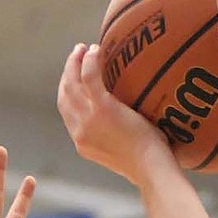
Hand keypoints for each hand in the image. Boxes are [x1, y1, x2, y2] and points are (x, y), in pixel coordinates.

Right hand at [57, 42, 173, 183]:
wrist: (152, 169)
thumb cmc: (148, 163)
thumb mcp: (124, 151)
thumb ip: (115, 136)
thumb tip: (126, 120)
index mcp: (82, 143)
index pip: (67, 111)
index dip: (68, 88)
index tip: (75, 74)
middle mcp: (80, 132)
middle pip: (65, 94)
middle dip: (68, 71)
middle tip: (78, 54)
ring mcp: (88, 120)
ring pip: (72, 83)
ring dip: (75, 61)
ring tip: (85, 48)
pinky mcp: (102, 109)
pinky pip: (89, 77)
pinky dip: (90, 60)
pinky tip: (97, 49)